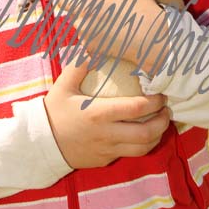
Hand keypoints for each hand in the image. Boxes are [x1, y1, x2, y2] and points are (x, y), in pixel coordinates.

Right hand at [44, 61, 169, 167]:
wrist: (41, 143)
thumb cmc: (54, 111)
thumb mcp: (63, 85)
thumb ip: (79, 65)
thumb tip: (92, 47)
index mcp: (98, 114)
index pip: (135, 109)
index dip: (154, 102)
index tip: (160, 94)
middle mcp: (107, 134)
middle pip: (146, 133)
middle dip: (162, 121)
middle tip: (167, 110)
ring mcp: (107, 150)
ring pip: (142, 149)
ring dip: (157, 136)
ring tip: (162, 123)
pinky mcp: (105, 160)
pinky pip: (130, 154)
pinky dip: (143, 145)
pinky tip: (145, 134)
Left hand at [50, 0, 163, 68]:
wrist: (153, 38)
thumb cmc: (143, 6)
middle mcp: (83, 8)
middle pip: (61, 1)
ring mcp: (83, 28)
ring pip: (71, 18)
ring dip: (79, 16)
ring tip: (102, 16)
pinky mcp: (87, 44)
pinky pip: (79, 36)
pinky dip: (88, 33)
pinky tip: (105, 31)